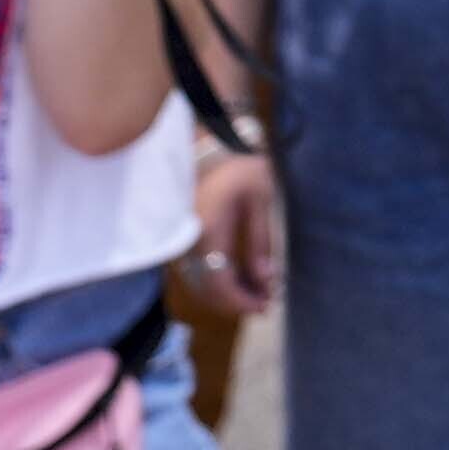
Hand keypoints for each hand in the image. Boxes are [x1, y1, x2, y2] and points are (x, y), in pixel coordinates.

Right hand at [189, 151, 284, 309]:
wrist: (209, 143)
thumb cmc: (240, 166)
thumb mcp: (260, 200)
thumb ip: (261, 242)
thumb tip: (267, 280)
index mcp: (209, 232)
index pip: (220, 283)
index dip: (242, 302)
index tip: (266, 306)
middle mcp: (188, 241)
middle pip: (207, 289)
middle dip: (236, 302)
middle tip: (266, 303)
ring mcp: (181, 240)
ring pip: (198, 282)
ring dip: (226, 294)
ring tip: (257, 292)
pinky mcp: (181, 237)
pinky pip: (194, 270)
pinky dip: (215, 281)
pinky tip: (238, 278)